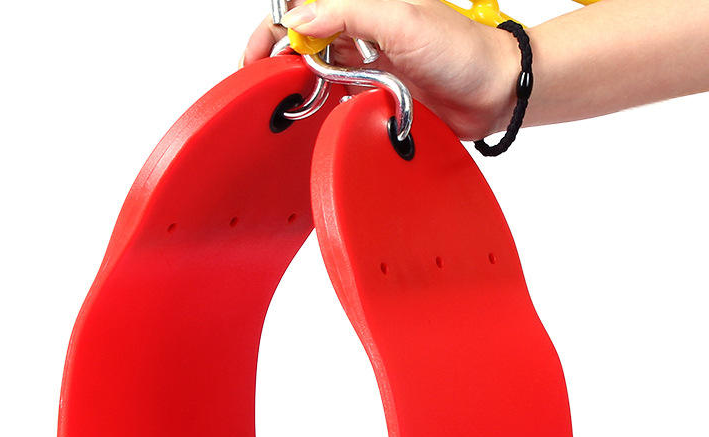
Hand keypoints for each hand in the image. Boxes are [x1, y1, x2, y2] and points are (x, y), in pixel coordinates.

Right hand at [242, 0, 517, 140]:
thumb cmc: (462, 51)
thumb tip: (300, 22)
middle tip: (266, 86)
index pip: (304, 9)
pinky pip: (340, 100)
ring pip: (318, 73)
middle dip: (281, 61)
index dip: (274, 30)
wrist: (493, 93)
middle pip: (304, 42)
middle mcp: (361, 32)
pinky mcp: (375, 95)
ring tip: (291, 101)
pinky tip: (319, 112)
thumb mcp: (401, 20)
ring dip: (304, 86)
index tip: (256, 56)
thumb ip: (348, 14)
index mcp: (364, 5)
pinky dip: (327, 106)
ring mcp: (367, 65)